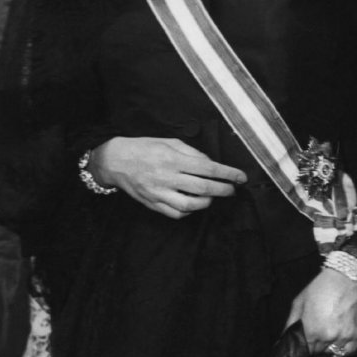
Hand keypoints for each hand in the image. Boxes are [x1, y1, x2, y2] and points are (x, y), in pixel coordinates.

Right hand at [90, 137, 246, 219]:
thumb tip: (211, 163)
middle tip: (232, 189)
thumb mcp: (169, 142)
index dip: (228, 173)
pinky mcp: (153, 204)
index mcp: (172, 159)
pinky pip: (177, 214)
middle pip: (203, 188)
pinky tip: (194, 204)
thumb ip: (192, 153)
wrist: (115, 161)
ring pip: (191, 205)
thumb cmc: (144, 148)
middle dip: (223, 190)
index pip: (208, 168)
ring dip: (207, 202)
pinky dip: (189, 212)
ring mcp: (159, 193)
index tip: (241, 177)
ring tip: (212, 196)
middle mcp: (167, 177)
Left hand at [287, 268, 356, 356]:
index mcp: (312, 331)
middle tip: (319, 330)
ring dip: (330, 346)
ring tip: (331, 331)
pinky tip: (341, 336)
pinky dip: (344, 347)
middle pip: (318, 352)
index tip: (307, 339)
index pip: (305, 351)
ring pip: (334, 353)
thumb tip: (285, 338)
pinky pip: (349, 351)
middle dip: (316, 344)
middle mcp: (329, 337)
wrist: (348, 277)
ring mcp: (346, 337)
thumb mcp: (300, 302)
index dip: (305, 345)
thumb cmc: (322, 287)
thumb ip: (291, 323)